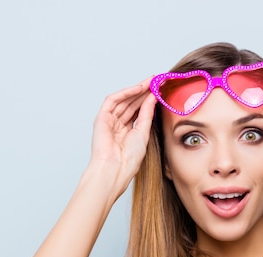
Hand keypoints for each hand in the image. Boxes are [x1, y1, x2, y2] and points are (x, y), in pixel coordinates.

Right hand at [89, 78, 156, 192]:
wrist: (115, 169)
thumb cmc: (128, 159)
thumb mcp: (143, 132)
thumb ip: (147, 113)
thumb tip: (153, 97)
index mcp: (128, 131)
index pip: (138, 110)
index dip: (149, 99)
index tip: (160, 90)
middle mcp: (118, 125)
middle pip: (131, 103)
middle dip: (144, 92)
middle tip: (157, 81)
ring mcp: (109, 121)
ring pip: (123, 100)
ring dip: (136, 90)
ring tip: (150, 82)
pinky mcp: (101, 118)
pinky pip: (112, 101)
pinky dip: (125, 93)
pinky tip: (138, 88)